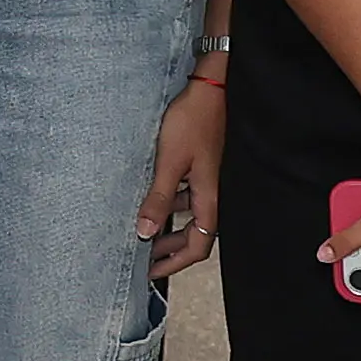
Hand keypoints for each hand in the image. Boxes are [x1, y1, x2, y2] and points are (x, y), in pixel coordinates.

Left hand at [140, 69, 226, 279]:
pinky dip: (173, 204)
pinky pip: (190, 195)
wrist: (214, 87)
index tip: (151, 272)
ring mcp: (212, 181)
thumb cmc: (193, 121)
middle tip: (144, 257)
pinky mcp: (206, 167)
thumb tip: (146, 232)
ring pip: (191, 215)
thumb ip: (158, 198)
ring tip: (144, 229)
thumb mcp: (169, 161)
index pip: (198, 246)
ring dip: (170, 225)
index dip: (174, 263)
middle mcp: (216, 195)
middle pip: (196, 234)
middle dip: (169, 249)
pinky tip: (154, 199)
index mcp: (211, 199)